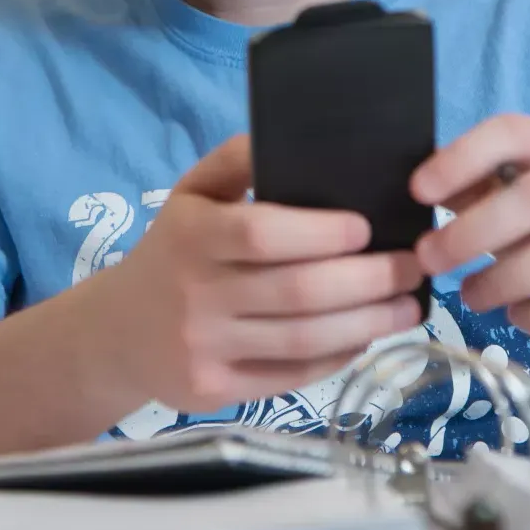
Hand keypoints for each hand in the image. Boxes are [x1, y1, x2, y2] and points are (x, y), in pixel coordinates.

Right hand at [104, 135, 423, 411]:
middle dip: (369, 281)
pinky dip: (338, 357)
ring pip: (303, 341)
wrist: (117, 332)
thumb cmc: (174, 249)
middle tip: (412, 266)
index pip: (262, 234)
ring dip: (369, 323)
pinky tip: (367, 335)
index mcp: (191, 235)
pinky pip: (292, 377)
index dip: (322, 234)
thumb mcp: (192, 192)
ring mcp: (203, 349)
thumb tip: (299, 137)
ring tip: (408, 306)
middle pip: (298, 293)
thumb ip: (240, 159)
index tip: (367, 227)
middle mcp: (194, 294)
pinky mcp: (214, 392)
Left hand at [411, 114, 529, 341]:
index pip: (515, 132)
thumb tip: (417, 191)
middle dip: (474, 232)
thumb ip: (479, 191)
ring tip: (470, 296)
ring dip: (505, 279)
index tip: (419, 190)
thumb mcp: (528, 198)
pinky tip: (519, 318)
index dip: (464, 156)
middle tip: (430, 259)